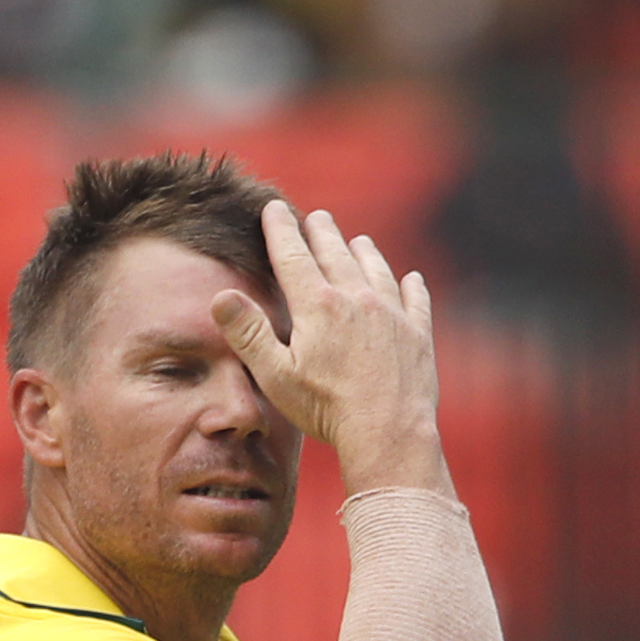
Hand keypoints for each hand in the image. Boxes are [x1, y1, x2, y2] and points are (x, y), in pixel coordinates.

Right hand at [211, 201, 452, 496]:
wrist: (388, 432)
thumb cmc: (326, 408)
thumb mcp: (275, 375)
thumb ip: (248, 333)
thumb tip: (221, 295)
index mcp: (318, 305)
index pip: (292, 255)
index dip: (280, 229)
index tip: (273, 208)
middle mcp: (357, 299)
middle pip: (336, 254)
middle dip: (322, 232)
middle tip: (316, 217)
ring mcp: (391, 315)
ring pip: (376, 270)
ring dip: (365, 252)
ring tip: (360, 240)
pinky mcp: (417, 336)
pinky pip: (415, 301)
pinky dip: (412, 287)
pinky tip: (412, 279)